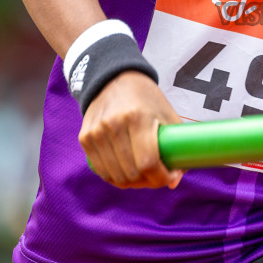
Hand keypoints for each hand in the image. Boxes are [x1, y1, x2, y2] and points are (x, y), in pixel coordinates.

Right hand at [78, 70, 183, 188]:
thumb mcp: (166, 114)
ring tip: (143, 176)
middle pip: (132, 173)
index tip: (168, 177)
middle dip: (148, 182)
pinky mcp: (85, 138)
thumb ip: (176, 146)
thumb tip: (174, 182)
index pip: (148, 162)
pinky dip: (115, 177)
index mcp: (138, 117)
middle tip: (157, 177)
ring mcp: (96, 132)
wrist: (114, 78)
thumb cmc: (146, 99)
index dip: (160, 177)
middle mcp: (114, 125)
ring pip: (115, 176)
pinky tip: (126, 174)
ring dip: (132, 183)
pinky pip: (101, 170)